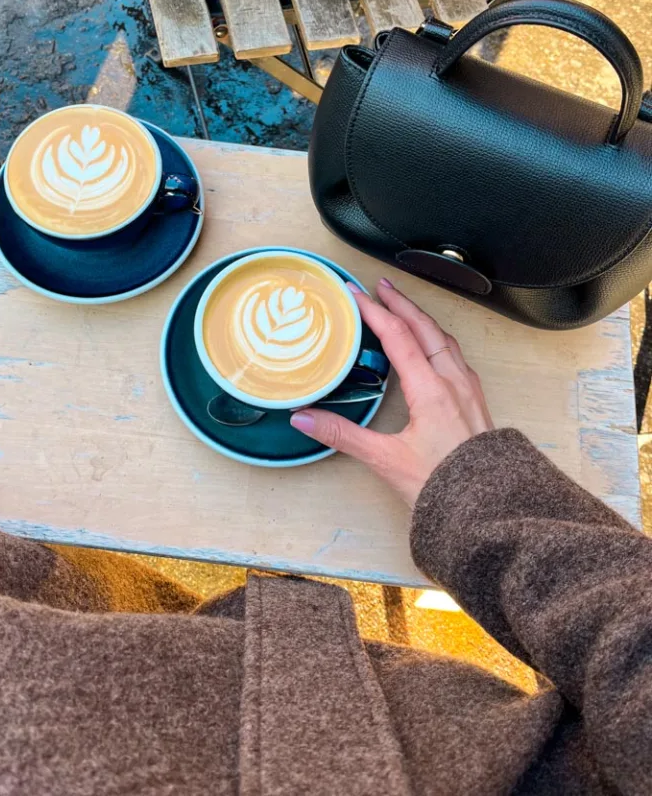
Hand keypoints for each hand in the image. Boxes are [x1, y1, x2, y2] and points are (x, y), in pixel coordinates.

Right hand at [290, 279, 493, 506]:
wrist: (490, 509)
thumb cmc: (444, 486)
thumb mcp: (386, 460)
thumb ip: (342, 435)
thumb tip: (304, 418)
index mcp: (431, 389)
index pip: (398, 335)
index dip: (374, 311)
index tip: (355, 294)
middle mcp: (453, 381)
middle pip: (425, 327)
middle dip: (400, 303)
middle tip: (379, 286)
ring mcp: (468, 389)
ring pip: (443, 339)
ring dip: (421, 318)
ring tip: (403, 308)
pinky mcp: (475, 401)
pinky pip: (455, 355)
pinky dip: (436, 339)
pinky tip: (431, 348)